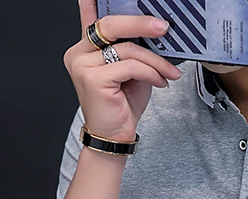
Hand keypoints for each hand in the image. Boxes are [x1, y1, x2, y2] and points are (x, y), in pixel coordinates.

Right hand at [63, 0, 183, 141]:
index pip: (92, 18)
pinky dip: (150, 73)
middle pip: (111, 25)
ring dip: (154, 61)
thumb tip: (151, 29)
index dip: (94, 2)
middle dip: (140, 23)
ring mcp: (83, 65)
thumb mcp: (130, 71)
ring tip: (168, 73)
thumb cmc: (122, 105)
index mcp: (84, 48)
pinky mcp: (93, 79)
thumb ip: (132, 49)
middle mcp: (78, 53)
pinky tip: (160, 82)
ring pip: (127, 49)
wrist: (115, 136)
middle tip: (163, 27)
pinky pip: (130, 66)